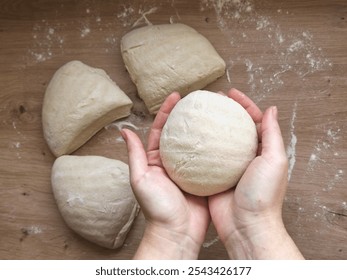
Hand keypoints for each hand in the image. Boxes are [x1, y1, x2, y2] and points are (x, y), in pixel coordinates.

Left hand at [121, 92, 209, 258]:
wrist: (177, 233)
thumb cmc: (157, 209)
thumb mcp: (141, 179)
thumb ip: (135, 155)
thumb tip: (124, 131)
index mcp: (156, 161)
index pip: (161, 130)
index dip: (167, 111)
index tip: (177, 96)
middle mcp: (173, 163)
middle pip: (180, 134)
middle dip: (187, 115)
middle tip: (198, 99)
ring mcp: (190, 170)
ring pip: (196, 144)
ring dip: (203, 128)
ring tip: (212, 111)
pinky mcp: (205, 179)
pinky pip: (211, 159)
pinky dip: (216, 147)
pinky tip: (225, 136)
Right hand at [209, 88, 303, 258]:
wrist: (245, 226)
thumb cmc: (263, 195)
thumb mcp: (274, 160)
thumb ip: (272, 134)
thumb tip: (272, 109)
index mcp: (261, 150)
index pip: (253, 120)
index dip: (243, 104)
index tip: (230, 92)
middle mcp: (244, 156)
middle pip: (233, 127)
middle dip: (223, 111)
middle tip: (211, 99)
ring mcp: (227, 166)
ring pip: (217, 140)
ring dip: (209, 126)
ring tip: (198, 113)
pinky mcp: (213, 176)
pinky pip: (204, 156)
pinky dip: (198, 145)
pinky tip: (189, 137)